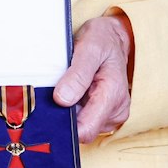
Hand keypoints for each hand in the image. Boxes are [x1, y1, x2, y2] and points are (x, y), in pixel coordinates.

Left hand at [53, 11, 132, 141]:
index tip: (51, 108)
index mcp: (113, 95)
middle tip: (57, 92)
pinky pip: (84, 120)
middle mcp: (116, 111)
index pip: (86, 130)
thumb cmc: (102, 40)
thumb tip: (62, 100)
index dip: (66, 125)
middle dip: (66, 116)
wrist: (112, 37)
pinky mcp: (105, 114)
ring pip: (81, 126)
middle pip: (82, 130)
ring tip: (68, 88)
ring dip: (70, 111)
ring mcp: (111, 114)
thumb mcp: (89, 48)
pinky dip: (74, 109)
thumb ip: (78, 75)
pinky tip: (73, 92)